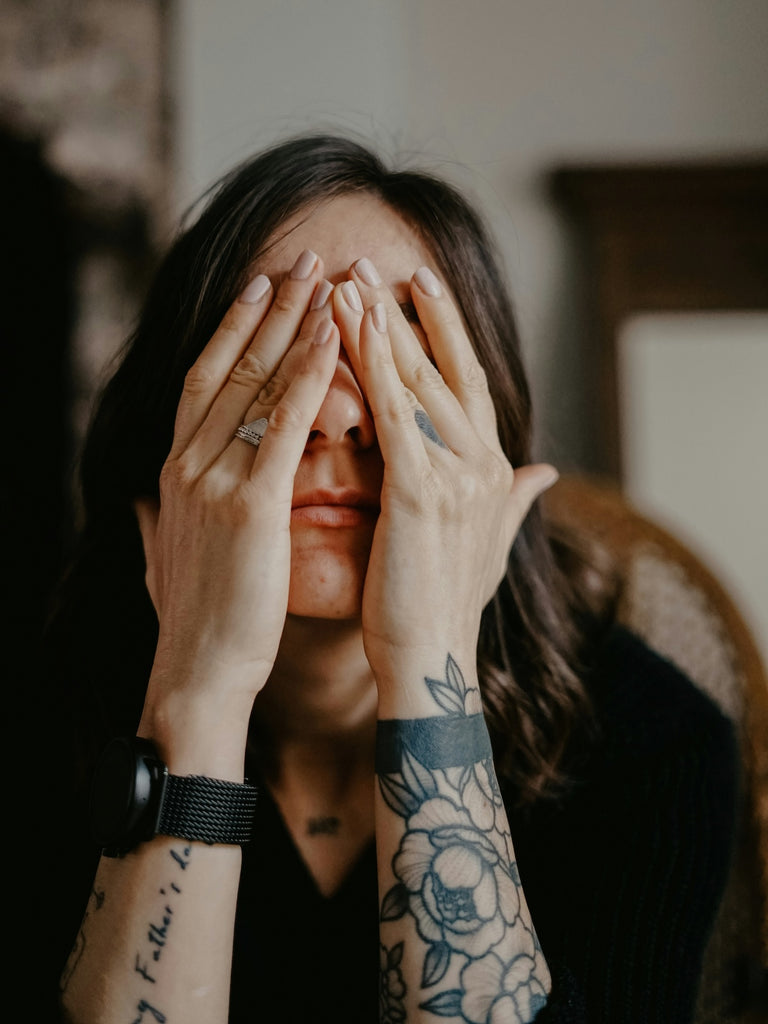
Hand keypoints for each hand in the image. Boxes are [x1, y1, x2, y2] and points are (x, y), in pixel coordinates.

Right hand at [134, 252, 339, 755]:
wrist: (197, 673)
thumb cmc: (198, 619)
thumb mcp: (169, 554)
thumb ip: (160, 517)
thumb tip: (146, 500)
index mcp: (176, 471)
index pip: (205, 381)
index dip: (232, 330)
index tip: (258, 289)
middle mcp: (189, 463)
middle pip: (230, 365)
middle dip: (267, 307)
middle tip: (298, 258)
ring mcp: (214, 480)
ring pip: (256, 382)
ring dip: (292, 322)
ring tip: (323, 275)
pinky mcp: (249, 505)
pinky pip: (284, 424)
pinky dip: (308, 373)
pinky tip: (334, 336)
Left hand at [334, 260, 557, 691]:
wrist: (431, 657)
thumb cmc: (446, 604)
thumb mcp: (489, 542)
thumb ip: (517, 500)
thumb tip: (547, 473)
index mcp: (492, 470)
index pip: (468, 384)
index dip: (444, 333)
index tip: (418, 290)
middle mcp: (483, 462)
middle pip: (444, 368)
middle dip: (409, 313)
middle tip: (374, 264)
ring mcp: (457, 473)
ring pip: (417, 379)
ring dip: (381, 323)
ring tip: (349, 277)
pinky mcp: (421, 490)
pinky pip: (392, 411)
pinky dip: (371, 362)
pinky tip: (346, 325)